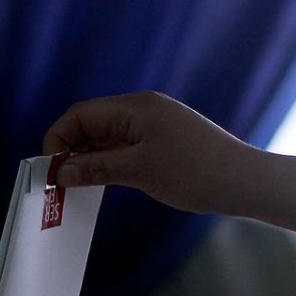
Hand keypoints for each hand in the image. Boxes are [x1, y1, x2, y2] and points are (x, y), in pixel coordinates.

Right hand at [43, 91, 256, 213]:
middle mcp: (142, 110)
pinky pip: (122, 149)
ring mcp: (152, 127)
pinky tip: (99, 183)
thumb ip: (96, 167)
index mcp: (136, 107)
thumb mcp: (139, 171)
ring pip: (105, 138)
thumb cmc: (196, 172)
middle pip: (90, 124)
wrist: (244, 182)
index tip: (51, 170)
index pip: (81, 114)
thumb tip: (60, 172)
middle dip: (70, 150)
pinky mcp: (161, 143)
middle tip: (58, 183)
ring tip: (75, 187)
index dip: (59, 139)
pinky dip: (106, 164)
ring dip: (87, 159)